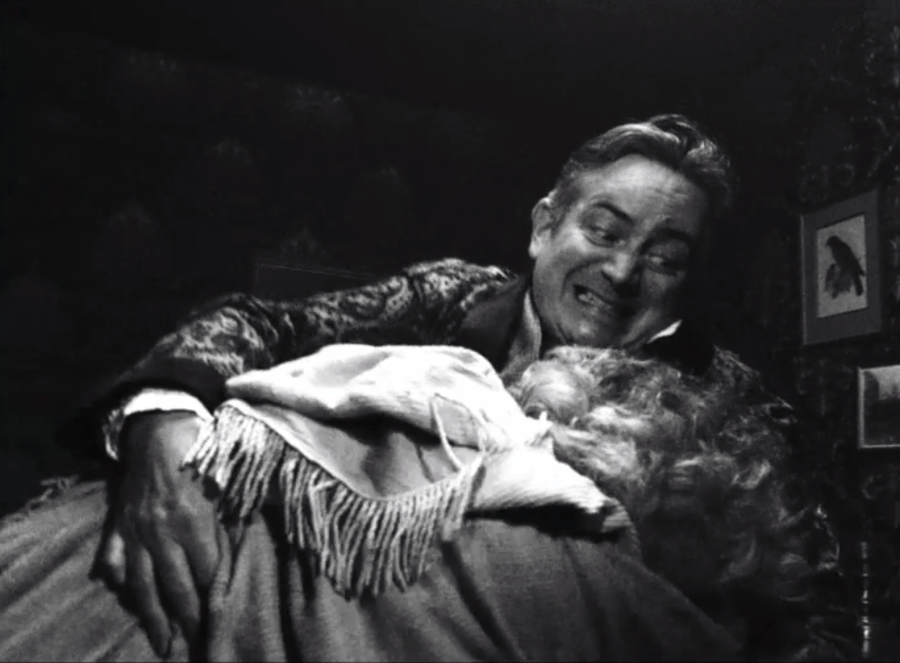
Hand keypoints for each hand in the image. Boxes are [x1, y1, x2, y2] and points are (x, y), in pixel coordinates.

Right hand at [100, 411, 221, 655]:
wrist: (158, 425)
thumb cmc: (202, 451)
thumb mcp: (226, 484)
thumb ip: (232, 522)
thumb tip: (239, 560)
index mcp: (194, 520)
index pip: (208, 572)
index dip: (215, 601)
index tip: (222, 625)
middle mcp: (162, 531)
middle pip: (175, 587)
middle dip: (187, 621)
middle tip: (195, 649)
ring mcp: (135, 530)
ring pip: (143, 584)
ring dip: (153, 617)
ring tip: (163, 644)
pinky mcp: (118, 524)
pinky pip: (116, 560)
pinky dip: (120, 582)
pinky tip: (127, 599)